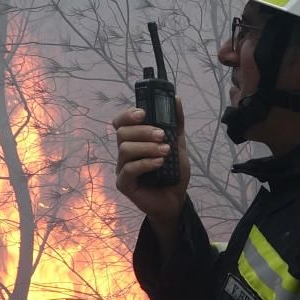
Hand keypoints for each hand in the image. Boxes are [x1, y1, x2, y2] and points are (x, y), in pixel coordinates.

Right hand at [112, 98, 189, 230]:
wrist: (176, 200)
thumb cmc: (173, 173)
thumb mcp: (178, 145)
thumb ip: (176, 124)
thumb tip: (177, 99)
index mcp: (134, 140)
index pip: (121, 122)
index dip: (128, 114)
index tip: (143, 113)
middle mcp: (125, 153)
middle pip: (122, 133)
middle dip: (143, 131)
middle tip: (162, 135)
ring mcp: (122, 168)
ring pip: (125, 149)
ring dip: (147, 147)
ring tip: (165, 152)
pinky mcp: (124, 183)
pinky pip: (128, 169)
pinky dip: (146, 163)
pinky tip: (159, 163)